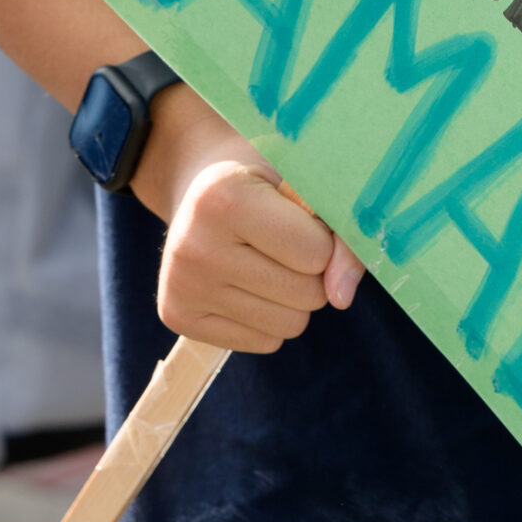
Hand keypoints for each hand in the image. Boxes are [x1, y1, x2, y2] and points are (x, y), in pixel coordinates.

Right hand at [132, 83, 365, 351]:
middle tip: (287, 240)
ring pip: (288, 325)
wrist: (198, 184)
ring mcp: (183, 286)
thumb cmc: (264, 179)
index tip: (303, 216)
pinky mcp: (179, 316)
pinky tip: (247, 281)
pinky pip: (264, 342)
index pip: (315, 252)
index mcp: (225, 197)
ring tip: (269, 259)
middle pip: (305, 294)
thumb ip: (340, 231)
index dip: (324, 238)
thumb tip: (343, 297)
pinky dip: (270, 316)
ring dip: (294, 297)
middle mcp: (195, 246)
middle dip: (313, 271)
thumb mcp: (304, 182)